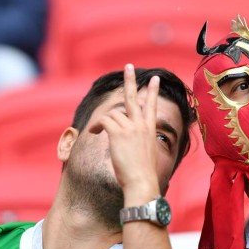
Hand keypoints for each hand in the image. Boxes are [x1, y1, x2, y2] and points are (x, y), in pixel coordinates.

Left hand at [98, 64, 160, 201]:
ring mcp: (130, 128)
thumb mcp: (146, 155)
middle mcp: (141, 125)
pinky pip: (104, 121)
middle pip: (134, 98)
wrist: (142, 182)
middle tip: (128, 66)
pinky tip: (94, 134)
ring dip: (103, 122)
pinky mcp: (118, 133)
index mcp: (150, 130)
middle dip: (130, 80)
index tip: (154, 79)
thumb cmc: (144, 175)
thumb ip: (140, 144)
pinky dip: (96, 126)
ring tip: (97, 131)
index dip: (152, 92)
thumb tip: (132, 146)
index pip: (152, 106)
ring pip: (113, 113)